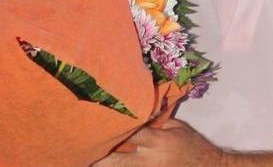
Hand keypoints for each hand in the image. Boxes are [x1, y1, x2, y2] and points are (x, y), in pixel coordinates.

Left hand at [95, 119, 224, 166]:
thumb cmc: (192, 144)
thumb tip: (136, 110)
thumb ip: (155, 121)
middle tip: (80, 150)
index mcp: (157, 141)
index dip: (111, 128)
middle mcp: (149, 160)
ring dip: (105, 164)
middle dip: (98, 157)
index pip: (129, 133)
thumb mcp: (176, 126)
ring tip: (88, 159)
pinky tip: (106, 164)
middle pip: (116, 161)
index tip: (95, 122)